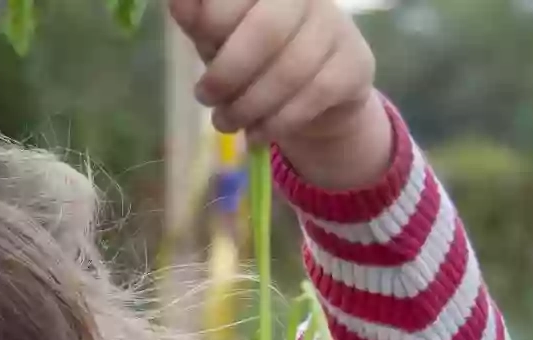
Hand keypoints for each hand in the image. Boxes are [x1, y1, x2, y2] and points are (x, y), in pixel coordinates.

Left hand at [167, 0, 392, 189]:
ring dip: (248, 106)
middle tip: (205, 97)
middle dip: (227, 73)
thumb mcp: (221, 36)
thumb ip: (201, 20)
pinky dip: (276, 122)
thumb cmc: (257, 56)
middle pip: (265, 30)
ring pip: (288, 71)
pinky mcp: (353, 64)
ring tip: (226, 123)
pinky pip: (311, 96)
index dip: (213, 23)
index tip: (201, 50)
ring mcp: (335, 27)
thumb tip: (178, 2)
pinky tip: (257, 134)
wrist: (319, 93)